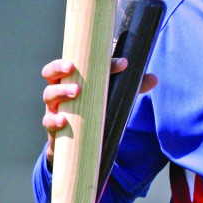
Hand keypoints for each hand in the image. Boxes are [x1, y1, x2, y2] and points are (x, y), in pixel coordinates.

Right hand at [41, 58, 156, 164]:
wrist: (77, 143)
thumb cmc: (94, 111)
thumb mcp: (112, 97)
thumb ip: (132, 88)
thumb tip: (153, 78)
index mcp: (72, 78)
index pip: (75, 62)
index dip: (93, 59)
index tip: (119, 64)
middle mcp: (59, 91)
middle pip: (50, 73)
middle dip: (59, 67)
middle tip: (72, 67)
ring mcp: (55, 109)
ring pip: (49, 96)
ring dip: (60, 92)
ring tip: (76, 91)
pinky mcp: (54, 130)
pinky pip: (49, 123)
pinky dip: (54, 121)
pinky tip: (64, 121)